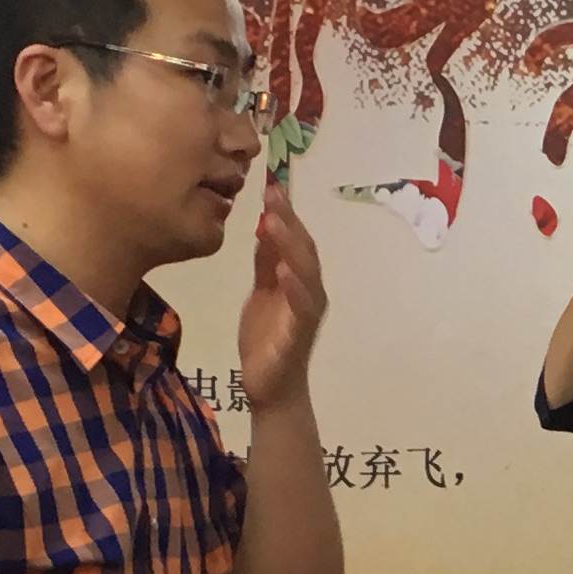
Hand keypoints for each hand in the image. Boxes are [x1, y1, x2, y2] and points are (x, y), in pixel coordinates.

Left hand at [238, 179, 327, 415]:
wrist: (269, 388)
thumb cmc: (267, 341)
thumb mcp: (261, 292)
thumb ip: (266, 262)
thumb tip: (264, 225)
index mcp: (299, 281)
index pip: (294, 240)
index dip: (285, 212)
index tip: (270, 185)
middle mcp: (310, 292)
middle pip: (304, 250)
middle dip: (290, 220)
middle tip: (273, 193)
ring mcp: (307, 314)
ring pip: (307, 273)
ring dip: (292, 246)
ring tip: (274, 221)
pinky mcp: (299, 336)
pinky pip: (301, 309)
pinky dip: (294, 288)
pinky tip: (283, 271)